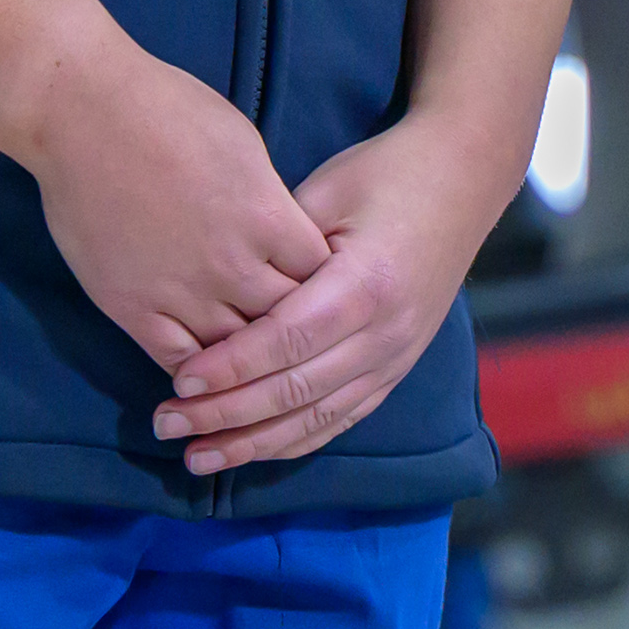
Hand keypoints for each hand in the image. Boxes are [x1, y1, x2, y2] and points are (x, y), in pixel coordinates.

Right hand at [15, 37, 332, 373]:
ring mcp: (181, 292)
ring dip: (245, 356)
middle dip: (291, 326)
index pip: (320, 276)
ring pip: (235, 352)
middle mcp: (232, 264)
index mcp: (266, 217)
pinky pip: (179, 361)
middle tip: (288, 330)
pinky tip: (205, 370)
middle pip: (284, 321)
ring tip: (250, 359)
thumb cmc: (166, 108)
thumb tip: (280, 233)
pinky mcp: (134, 309)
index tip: (316, 285)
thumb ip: (268, 200)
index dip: (322, 283)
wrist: (83, 112)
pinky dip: (198, 373)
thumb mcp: (243, 143)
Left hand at [154, 114, 500, 475]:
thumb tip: (222, 289)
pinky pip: (340, 419)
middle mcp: (386, 334)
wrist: (462, 179)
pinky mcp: (396, 369)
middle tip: (166, 423)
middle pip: (296, 391)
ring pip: (317, 419)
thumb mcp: (330, 189)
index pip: (288, 341)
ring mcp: (395, 358)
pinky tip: (251, 451)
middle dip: (227, 415)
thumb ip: (281, 242)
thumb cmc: (387, 173)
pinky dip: (293, 441)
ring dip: (253, 443)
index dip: (231, 366)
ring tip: (196, 456)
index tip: (179, 380)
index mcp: (367, 284)